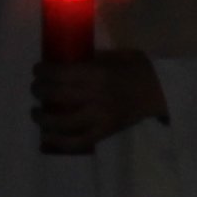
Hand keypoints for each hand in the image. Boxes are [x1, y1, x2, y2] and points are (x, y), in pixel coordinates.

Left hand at [34, 51, 164, 153]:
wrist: (161, 92)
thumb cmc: (138, 69)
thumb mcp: (115, 55)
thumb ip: (91, 58)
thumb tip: (66, 61)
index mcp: (98, 74)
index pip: (61, 73)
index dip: (43, 72)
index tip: (37, 70)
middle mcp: (96, 96)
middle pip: (57, 95)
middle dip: (40, 91)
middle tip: (35, 88)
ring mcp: (100, 117)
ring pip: (63, 122)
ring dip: (43, 119)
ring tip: (35, 113)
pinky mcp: (104, 132)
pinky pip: (78, 142)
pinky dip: (60, 142)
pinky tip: (47, 136)